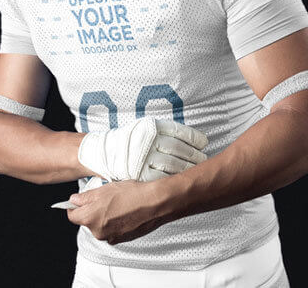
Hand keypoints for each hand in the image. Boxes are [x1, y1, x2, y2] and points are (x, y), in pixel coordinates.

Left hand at [67, 179, 166, 244]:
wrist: (155, 203)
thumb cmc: (132, 194)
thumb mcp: (105, 189)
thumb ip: (86, 197)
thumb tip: (74, 200)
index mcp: (90, 218)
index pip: (72, 216)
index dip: (75, 207)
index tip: (80, 201)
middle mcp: (98, 232)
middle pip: (87, 221)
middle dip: (93, 211)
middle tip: (105, 198)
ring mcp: (110, 237)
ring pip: (101, 226)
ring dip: (105, 217)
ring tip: (118, 204)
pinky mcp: (122, 240)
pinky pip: (112, 231)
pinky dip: (115, 223)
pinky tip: (125, 212)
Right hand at [77, 117, 207, 181]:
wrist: (103, 152)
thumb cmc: (130, 139)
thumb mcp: (147, 127)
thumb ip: (167, 132)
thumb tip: (198, 140)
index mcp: (152, 127)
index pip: (180, 133)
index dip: (195, 140)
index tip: (204, 144)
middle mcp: (149, 141)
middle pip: (179, 150)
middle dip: (194, 156)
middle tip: (204, 160)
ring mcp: (144, 158)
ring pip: (173, 165)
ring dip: (188, 169)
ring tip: (196, 171)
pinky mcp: (139, 174)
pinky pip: (161, 178)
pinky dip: (173, 180)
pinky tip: (181, 181)